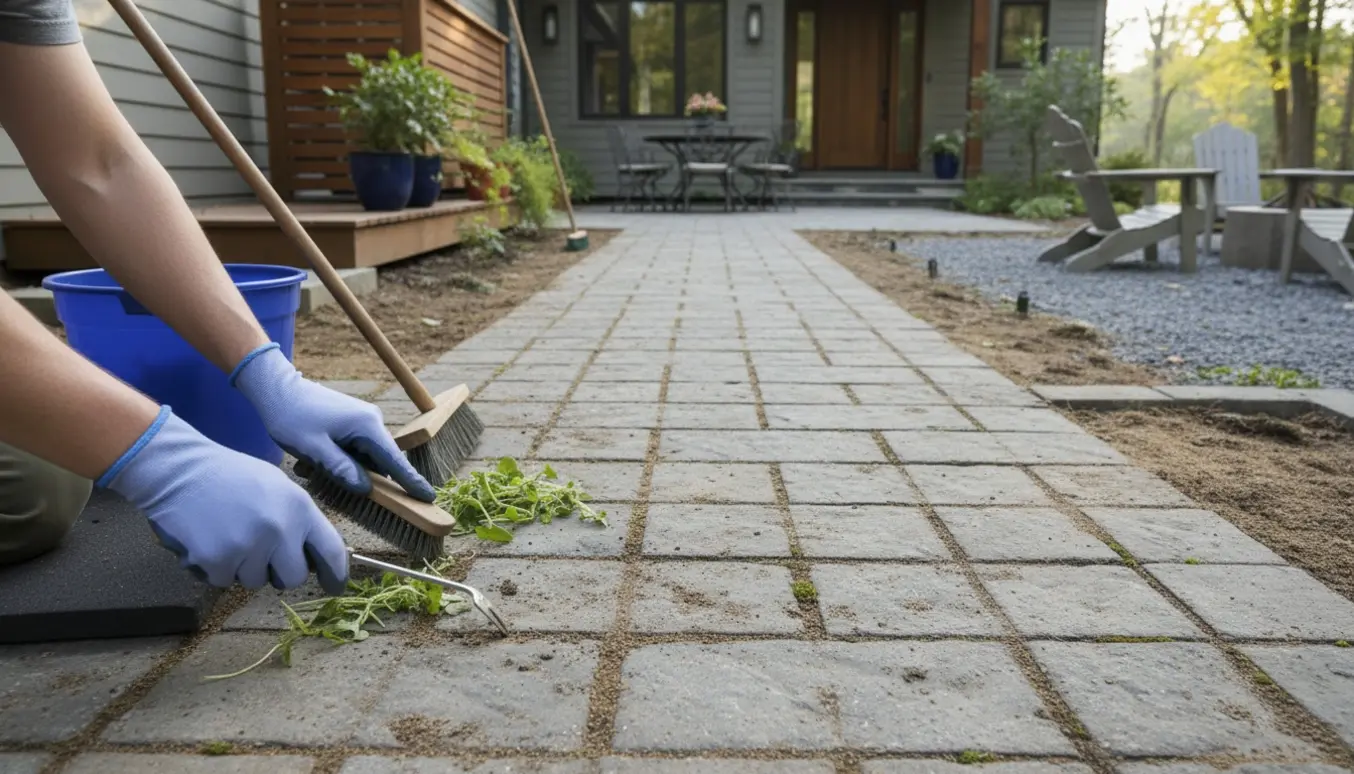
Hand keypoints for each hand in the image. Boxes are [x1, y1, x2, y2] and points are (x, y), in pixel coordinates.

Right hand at [99, 406, 348, 593]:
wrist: (179, 470)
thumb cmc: (230, 476)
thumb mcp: (277, 487)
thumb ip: (298, 519)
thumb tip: (311, 554)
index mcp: (299, 508)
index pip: (331, 550)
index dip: (336, 575)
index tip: (335, 587)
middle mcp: (280, 530)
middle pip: (294, 577)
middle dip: (279, 572)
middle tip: (260, 553)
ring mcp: (248, 547)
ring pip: (256, 581)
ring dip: (244, 567)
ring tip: (228, 535)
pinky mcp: (218, 561)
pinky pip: (224, 581)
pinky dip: (216, 568)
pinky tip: (208, 540)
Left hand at [230, 344, 435, 501]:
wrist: (277, 388)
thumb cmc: (292, 416)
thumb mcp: (313, 448)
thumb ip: (341, 469)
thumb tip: (366, 489)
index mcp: (366, 426)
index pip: (395, 460)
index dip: (412, 481)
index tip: (429, 497)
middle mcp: (371, 422)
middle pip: (380, 462)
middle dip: (362, 479)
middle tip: (334, 485)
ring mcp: (362, 422)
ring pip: (365, 459)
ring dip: (345, 470)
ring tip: (312, 466)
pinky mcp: (352, 424)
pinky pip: (355, 451)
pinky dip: (339, 461)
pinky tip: (313, 459)